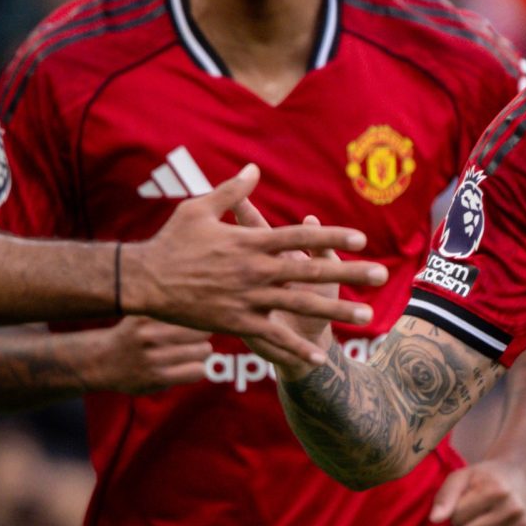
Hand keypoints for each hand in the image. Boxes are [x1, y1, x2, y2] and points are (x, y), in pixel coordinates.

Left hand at [79, 316, 212, 394]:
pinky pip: (177, 312)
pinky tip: (181, 317)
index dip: (203, 366)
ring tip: (191, 331)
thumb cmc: (132, 376)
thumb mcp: (153, 388)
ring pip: (195, 327)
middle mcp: (152, 355)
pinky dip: (182, 315)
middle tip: (195, 346)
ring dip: (197, 330)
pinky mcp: (142, 315)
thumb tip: (209, 358)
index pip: (200, 370)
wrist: (100, 358)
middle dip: (203, 348)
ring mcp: (147, 333)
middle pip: (203, 348)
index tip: (197, 364)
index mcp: (157, 376)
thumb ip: (180, 377)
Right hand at [122, 169, 385, 337]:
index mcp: (250, 242)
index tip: (361, 237)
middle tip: (381, 276)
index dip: (332, 236)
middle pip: (311, 271)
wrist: (144, 281)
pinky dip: (296, 348)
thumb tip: (255, 169)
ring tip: (367, 317)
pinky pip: (272, 337)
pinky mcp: (237, 323)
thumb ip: (232, 190)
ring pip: (300, 306)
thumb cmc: (170, 242)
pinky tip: (320, 357)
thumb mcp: (198, 208)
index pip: (300, 237)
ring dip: (335, 312)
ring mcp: (248, 299)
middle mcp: (255, 270)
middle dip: (349, 273)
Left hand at [433, 456, 525, 525]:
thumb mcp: (462, 476)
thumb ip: (445, 496)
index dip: (456, 513)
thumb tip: (434, 520)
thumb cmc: (486, 476)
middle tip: (472, 518)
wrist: (520, 472)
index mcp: (495, 491)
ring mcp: (523, 524)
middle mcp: (513, 508)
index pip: (457, 517)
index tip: (465, 504)